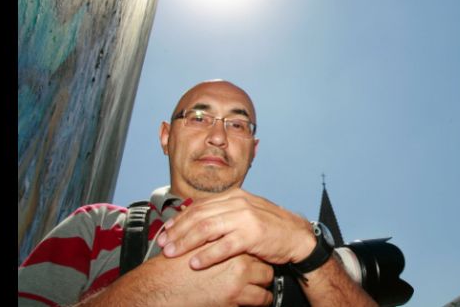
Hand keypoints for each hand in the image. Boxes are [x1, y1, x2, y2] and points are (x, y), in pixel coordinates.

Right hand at [135, 251, 273, 306]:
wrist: (158, 290)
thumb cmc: (171, 271)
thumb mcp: (192, 246)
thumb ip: (208, 240)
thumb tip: (219, 240)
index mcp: (226, 242)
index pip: (251, 240)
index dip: (252, 247)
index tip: (256, 251)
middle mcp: (235, 257)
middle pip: (263, 257)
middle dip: (262, 263)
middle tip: (260, 267)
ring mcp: (238, 278)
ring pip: (266, 277)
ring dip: (264, 281)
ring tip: (260, 284)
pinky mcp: (236, 297)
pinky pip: (261, 298)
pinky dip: (262, 299)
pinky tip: (259, 299)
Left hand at [157, 188, 315, 269]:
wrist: (296, 236)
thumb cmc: (269, 228)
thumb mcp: (245, 213)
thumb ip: (223, 214)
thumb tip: (195, 219)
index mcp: (234, 196)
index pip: (199, 205)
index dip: (179, 219)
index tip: (165, 232)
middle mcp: (238, 203)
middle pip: (198, 216)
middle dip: (177, 231)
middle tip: (162, 244)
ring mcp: (246, 217)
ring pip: (207, 228)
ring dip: (186, 242)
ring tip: (172, 253)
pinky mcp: (253, 235)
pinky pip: (224, 246)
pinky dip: (207, 255)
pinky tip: (195, 263)